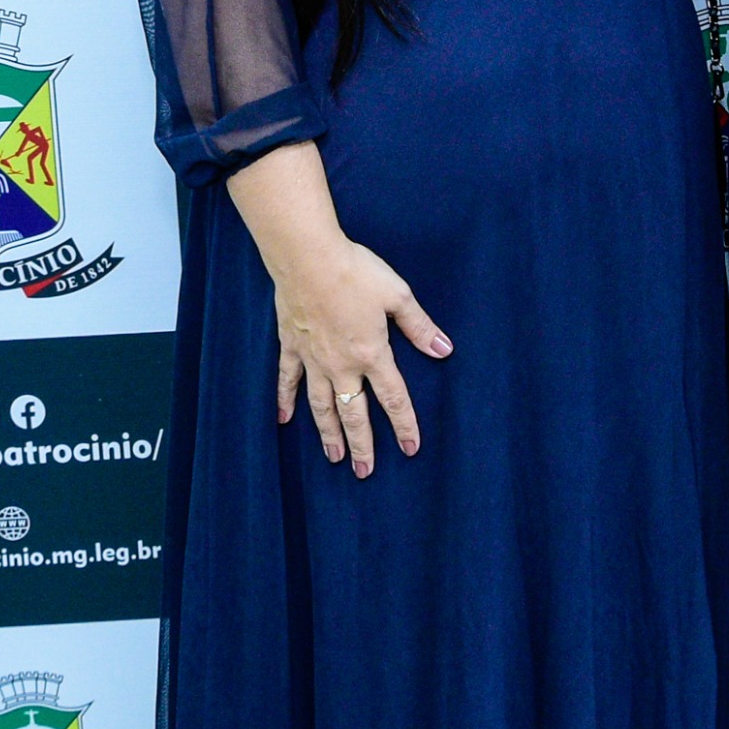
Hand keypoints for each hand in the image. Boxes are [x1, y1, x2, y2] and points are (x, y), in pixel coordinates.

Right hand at [271, 234, 451, 476]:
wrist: (308, 257)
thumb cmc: (356, 272)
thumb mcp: (397, 295)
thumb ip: (419, 326)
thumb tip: (444, 349)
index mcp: (372, 353)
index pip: (393, 398)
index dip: (404, 425)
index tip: (410, 449)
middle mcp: (342, 364)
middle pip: (354, 413)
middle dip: (362, 444)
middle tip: (364, 471)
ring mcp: (313, 358)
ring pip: (321, 406)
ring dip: (328, 433)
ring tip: (333, 457)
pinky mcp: (291, 346)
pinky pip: (288, 380)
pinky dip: (286, 401)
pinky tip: (284, 421)